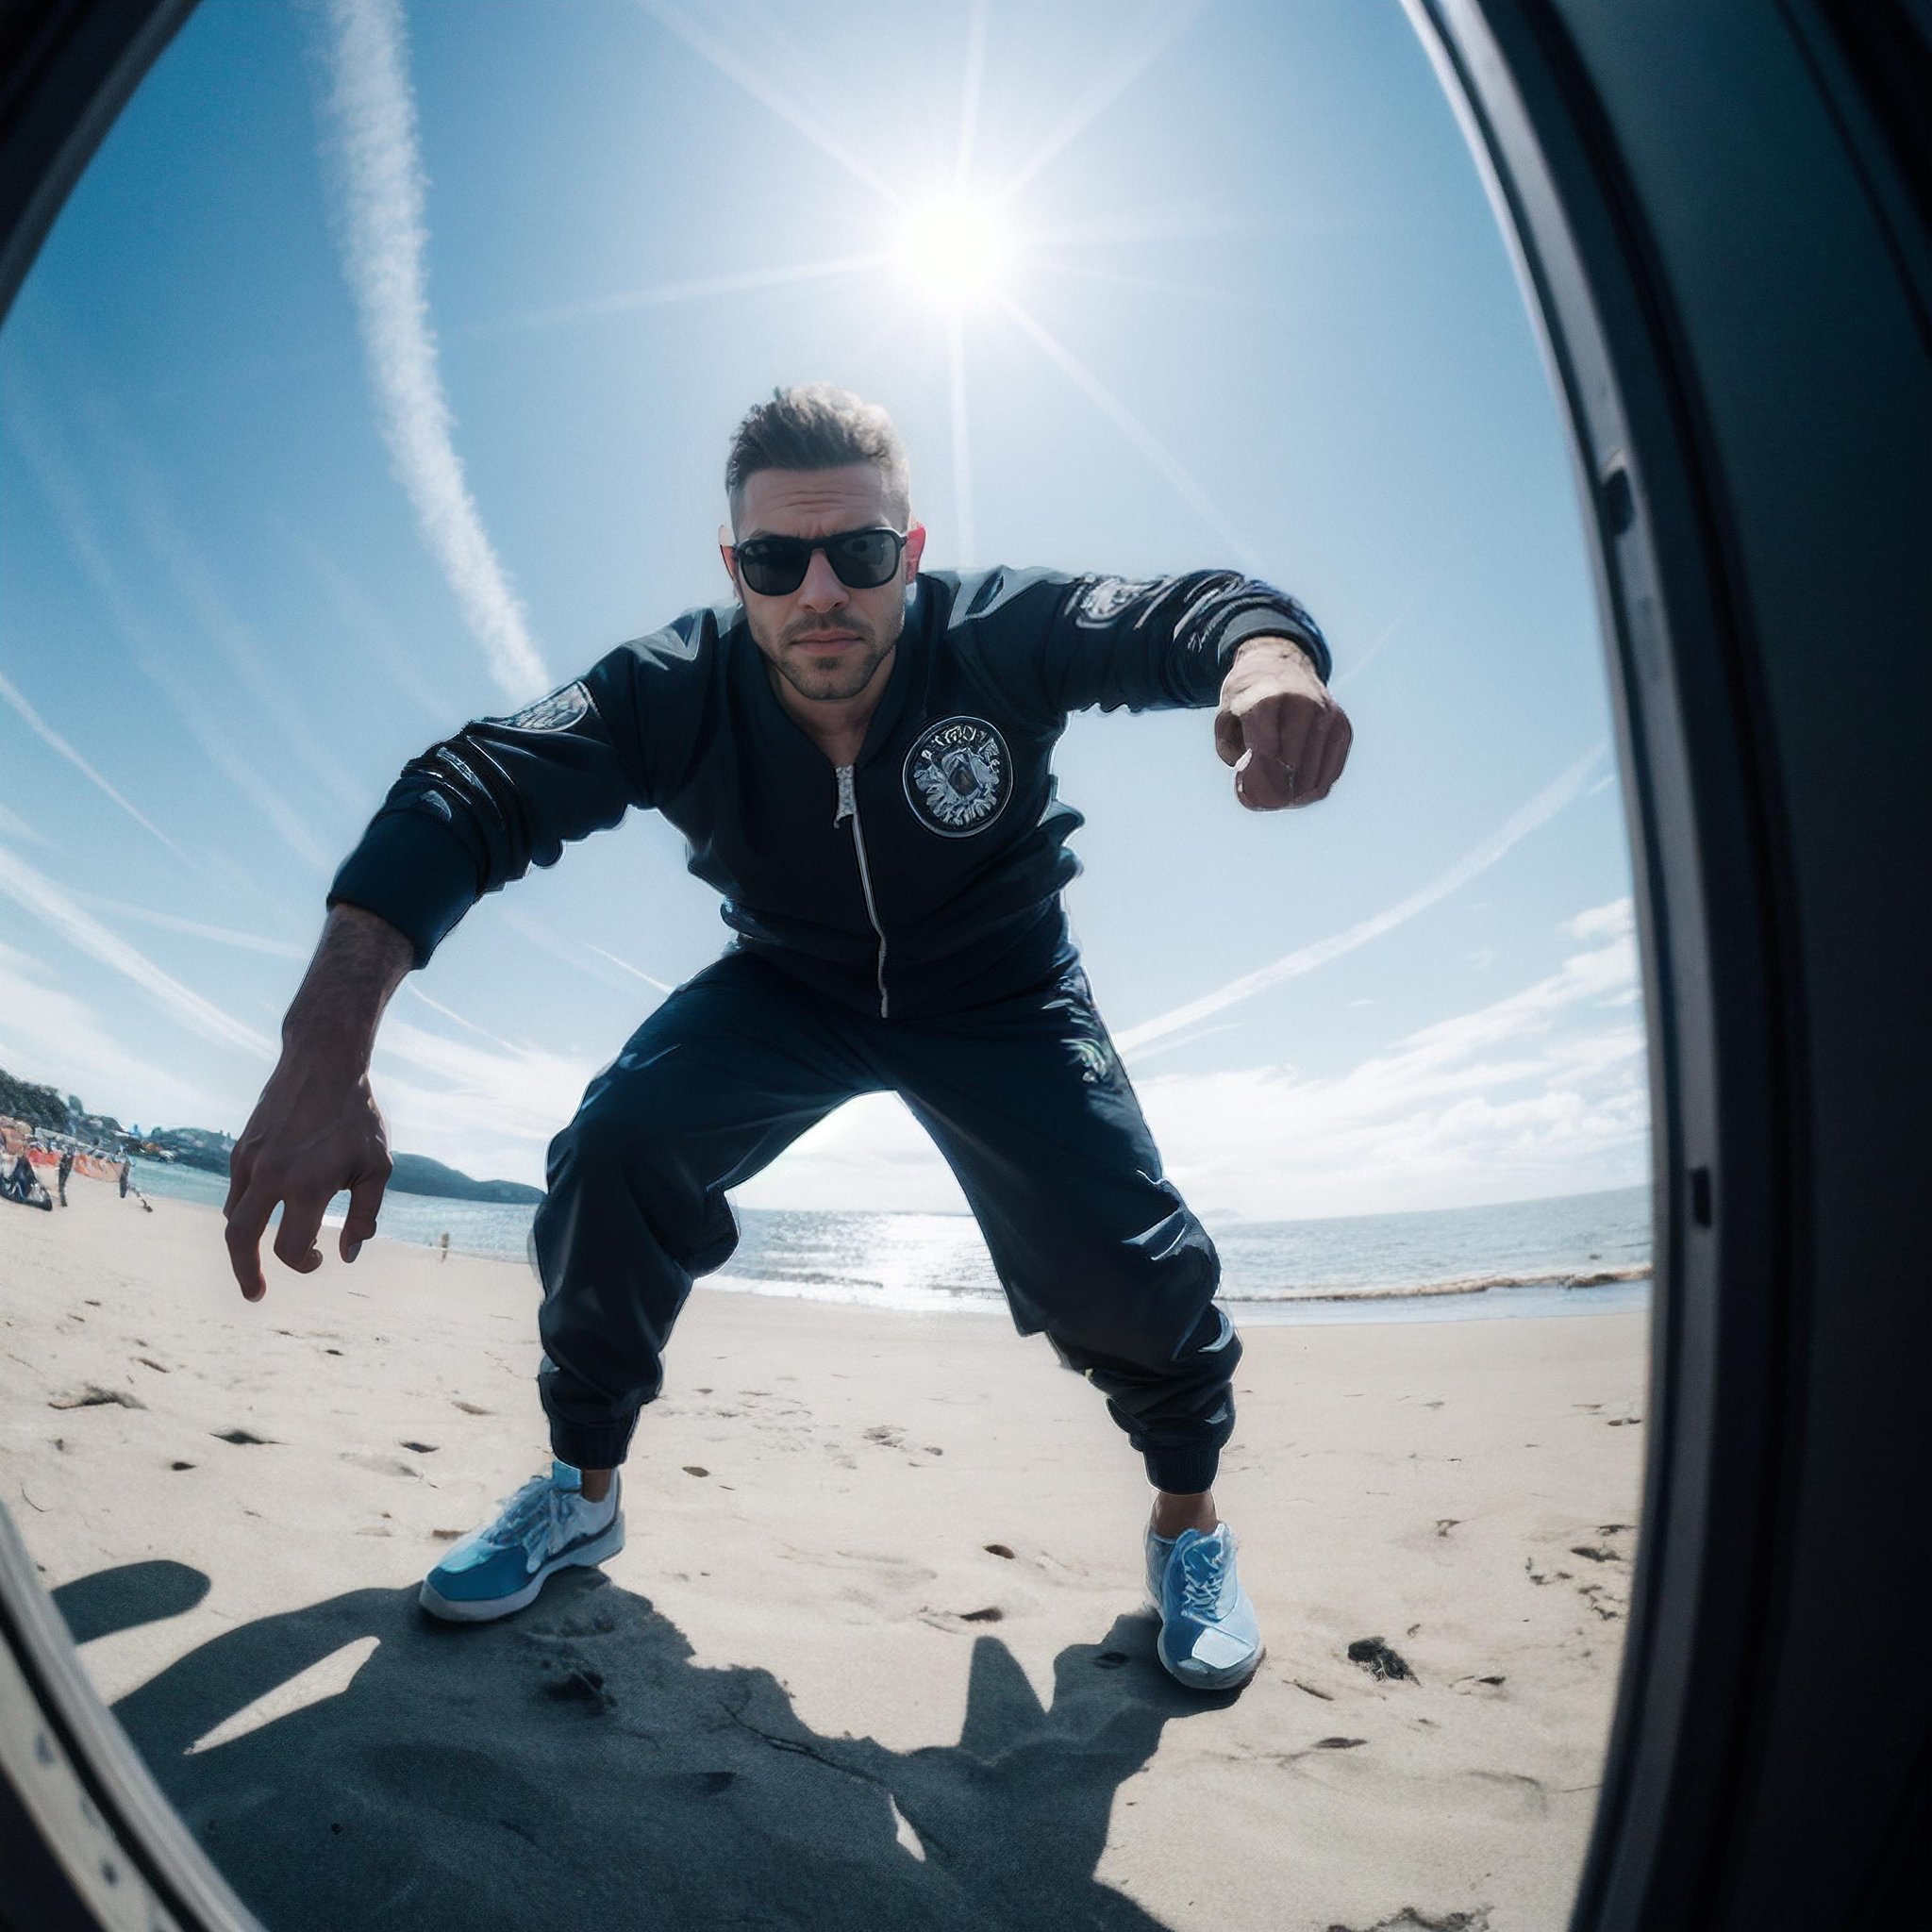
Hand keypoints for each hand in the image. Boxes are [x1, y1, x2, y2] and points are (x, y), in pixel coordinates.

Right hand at [224, 1050, 392, 1299]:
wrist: (323, 1063)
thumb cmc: (357, 1117)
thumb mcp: (376, 1166)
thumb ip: (364, 1214)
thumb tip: (348, 1255)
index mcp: (307, 1185)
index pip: (291, 1248)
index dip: (305, 1264)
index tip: (319, 1257)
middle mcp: (271, 1176)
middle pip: (239, 1241)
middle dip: (245, 1273)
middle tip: (255, 1294)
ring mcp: (250, 1161)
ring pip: (233, 1216)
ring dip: (244, 1242)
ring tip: (259, 1256)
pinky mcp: (240, 1148)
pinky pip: (236, 1191)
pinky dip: (247, 1209)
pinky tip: (268, 1211)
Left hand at [1213, 635, 1352, 810]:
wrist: (1281, 665)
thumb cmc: (1249, 698)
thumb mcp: (1226, 717)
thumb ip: (1229, 750)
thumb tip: (1250, 778)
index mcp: (1269, 699)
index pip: (1267, 753)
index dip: (1256, 782)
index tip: (1245, 792)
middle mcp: (1304, 705)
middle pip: (1292, 768)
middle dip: (1273, 794)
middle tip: (1262, 801)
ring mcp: (1327, 716)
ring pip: (1315, 777)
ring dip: (1294, 798)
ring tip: (1277, 797)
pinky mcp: (1343, 728)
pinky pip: (1331, 774)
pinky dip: (1313, 789)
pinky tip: (1297, 789)